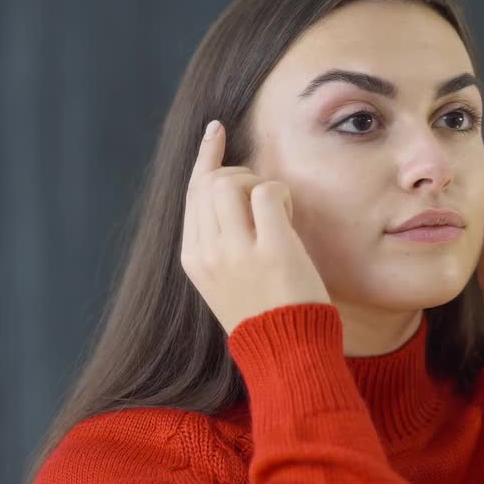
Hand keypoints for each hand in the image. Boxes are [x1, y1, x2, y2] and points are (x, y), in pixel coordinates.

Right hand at [180, 120, 329, 334]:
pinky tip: (291, 218)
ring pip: (234, 181)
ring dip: (261, 183)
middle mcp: (207, 252)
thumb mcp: (228, 280)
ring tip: (279, 213)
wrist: (285, 354)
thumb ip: (222, 242)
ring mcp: (236, 251)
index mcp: (193, 259)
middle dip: (241, 173)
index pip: (192, 192)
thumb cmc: (267, 316)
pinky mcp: (270, 250)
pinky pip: (269, 193)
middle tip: (266, 199)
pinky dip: (283, 195)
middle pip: (211, 181)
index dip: (206, 156)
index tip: (216, 130)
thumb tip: (234, 194)